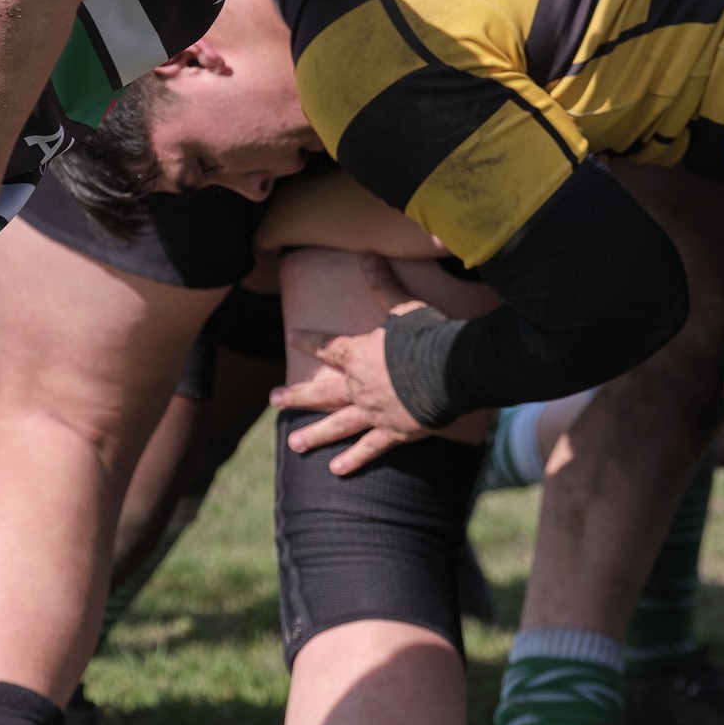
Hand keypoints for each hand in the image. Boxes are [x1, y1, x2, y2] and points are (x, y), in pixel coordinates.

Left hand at [270, 256, 433, 473]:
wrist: (450, 371)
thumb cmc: (427, 335)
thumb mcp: (404, 306)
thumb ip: (383, 283)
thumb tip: (367, 254)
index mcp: (360, 353)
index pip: (328, 345)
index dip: (309, 340)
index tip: (291, 337)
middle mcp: (360, 385)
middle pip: (322, 392)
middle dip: (297, 396)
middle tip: (273, 400)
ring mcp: (374, 412)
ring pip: (338, 425)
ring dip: (315, 435)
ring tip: (294, 444)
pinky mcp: (394, 432)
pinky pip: (369, 448)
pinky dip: (354, 459)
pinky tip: (336, 470)